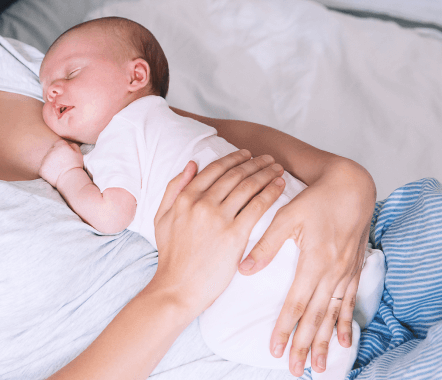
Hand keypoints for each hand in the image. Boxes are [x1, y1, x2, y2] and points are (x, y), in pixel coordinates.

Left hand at [39, 139, 83, 186]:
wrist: (70, 179)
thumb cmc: (76, 166)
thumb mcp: (79, 153)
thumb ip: (73, 146)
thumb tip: (69, 145)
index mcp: (60, 145)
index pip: (58, 143)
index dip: (62, 149)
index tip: (64, 156)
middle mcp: (51, 151)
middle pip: (51, 150)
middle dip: (55, 155)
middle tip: (61, 163)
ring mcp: (45, 160)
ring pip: (46, 159)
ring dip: (50, 162)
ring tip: (58, 169)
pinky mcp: (42, 168)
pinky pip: (43, 168)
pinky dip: (47, 171)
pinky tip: (53, 174)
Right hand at [150, 150, 286, 315]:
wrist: (178, 287)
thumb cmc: (171, 256)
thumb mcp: (161, 217)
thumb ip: (174, 188)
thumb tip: (191, 164)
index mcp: (185, 198)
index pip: (214, 169)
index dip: (234, 158)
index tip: (247, 154)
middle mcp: (201, 203)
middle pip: (234, 174)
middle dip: (254, 162)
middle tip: (268, 158)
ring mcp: (218, 218)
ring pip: (248, 186)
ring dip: (265, 173)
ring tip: (277, 168)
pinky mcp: (235, 235)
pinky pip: (257, 206)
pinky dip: (271, 192)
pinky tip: (279, 185)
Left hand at [237, 159, 374, 375]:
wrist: (351, 188)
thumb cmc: (316, 199)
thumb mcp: (287, 217)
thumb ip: (265, 245)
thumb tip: (244, 269)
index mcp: (314, 261)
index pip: (296, 303)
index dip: (285, 328)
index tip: (275, 349)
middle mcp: (332, 273)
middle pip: (315, 317)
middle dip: (305, 345)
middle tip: (295, 369)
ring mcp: (346, 273)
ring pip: (333, 315)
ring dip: (325, 341)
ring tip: (320, 366)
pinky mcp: (353, 270)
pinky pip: (349, 303)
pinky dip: (345, 323)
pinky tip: (346, 342)